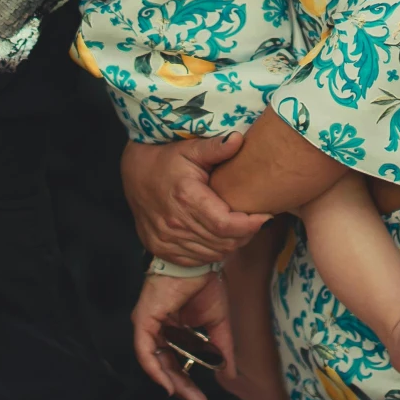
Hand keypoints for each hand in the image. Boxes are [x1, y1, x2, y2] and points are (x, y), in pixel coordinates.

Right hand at [120, 133, 271, 263]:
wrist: (134, 173)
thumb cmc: (167, 159)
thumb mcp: (190, 148)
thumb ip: (215, 147)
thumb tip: (239, 139)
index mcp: (186, 198)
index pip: (226, 225)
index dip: (250, 225)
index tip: (264, 216)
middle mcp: (175, 223)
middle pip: (223, 243)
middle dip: (245, 234)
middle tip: (255, 220)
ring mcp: (166, 239)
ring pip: (212, 254)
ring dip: (230, 244)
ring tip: (239, 228)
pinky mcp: (160, 249)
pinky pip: (196, 260)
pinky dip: (212, 252)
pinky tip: (218, 238)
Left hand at [131, 271, 229, 399]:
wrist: (197, 260)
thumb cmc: (204, 284)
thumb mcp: (217, 324)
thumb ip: (221, 350)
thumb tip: (229, 376)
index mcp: (173, 330)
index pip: (179, 365)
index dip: (192, 387)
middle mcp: (157, 331)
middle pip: (168, 369)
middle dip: (186, 391)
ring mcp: (148, 326)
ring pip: (156, 364)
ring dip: (174, 385)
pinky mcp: (142, 321)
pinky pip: (145, 352)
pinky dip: (156, 370)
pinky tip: (169, 386)